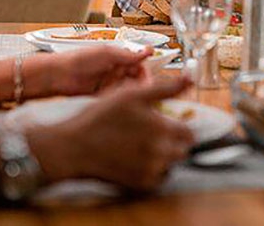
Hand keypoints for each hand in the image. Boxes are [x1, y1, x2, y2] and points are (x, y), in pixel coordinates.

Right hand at [31, 76, 194, 190]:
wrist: (73, 147)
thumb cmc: (101, 116)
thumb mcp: (132, 93)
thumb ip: (166, 88)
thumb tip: (190, 79)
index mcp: (162, 128)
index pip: (189, 134)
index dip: (180, 127)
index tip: (168, 125)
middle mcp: (160, 152)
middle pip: (182, 151)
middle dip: (173, 143)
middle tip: (153, 135)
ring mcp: (150, 170)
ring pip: (170, 165)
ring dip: (163, 157)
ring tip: (142, 146)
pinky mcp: (139, 183)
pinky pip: (157, 179)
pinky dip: (151, 171)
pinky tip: (135, 159)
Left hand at [48, 45, 152, 95]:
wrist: (58, 75)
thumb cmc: (78, 59)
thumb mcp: (107, 54)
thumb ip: (128, 55)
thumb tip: (148, 51)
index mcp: (118, 57)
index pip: (140, 66)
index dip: (144, 74)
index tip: (147, 82)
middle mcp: (115, 69)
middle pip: (135, 79)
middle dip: (135, 85)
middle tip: (132, 91)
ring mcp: (109, 83)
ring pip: (126, 90)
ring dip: (123, 91)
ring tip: (115, 91)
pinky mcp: (102, 95)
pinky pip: (115, 98)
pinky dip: (114, 98)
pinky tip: (108, 97)